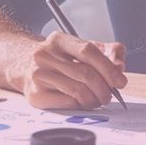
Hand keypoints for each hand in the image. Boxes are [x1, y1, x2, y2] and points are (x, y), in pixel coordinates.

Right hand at [10, 32, 127, 109]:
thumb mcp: (83, 49)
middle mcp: (44, 55)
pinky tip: (82, 102)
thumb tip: (119, 66)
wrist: (25, 68)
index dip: (108, 67)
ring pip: (77, 90)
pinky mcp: (35, 95)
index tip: (120, 81)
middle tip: (110, 95)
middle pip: (85, 73)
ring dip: (94, 99)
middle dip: (104, 87)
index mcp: (58, 40)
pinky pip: (67, 102)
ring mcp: (37, 75)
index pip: (88, 51)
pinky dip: (81, 105)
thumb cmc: (60, 60)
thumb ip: (107, 52)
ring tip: (98, 100)